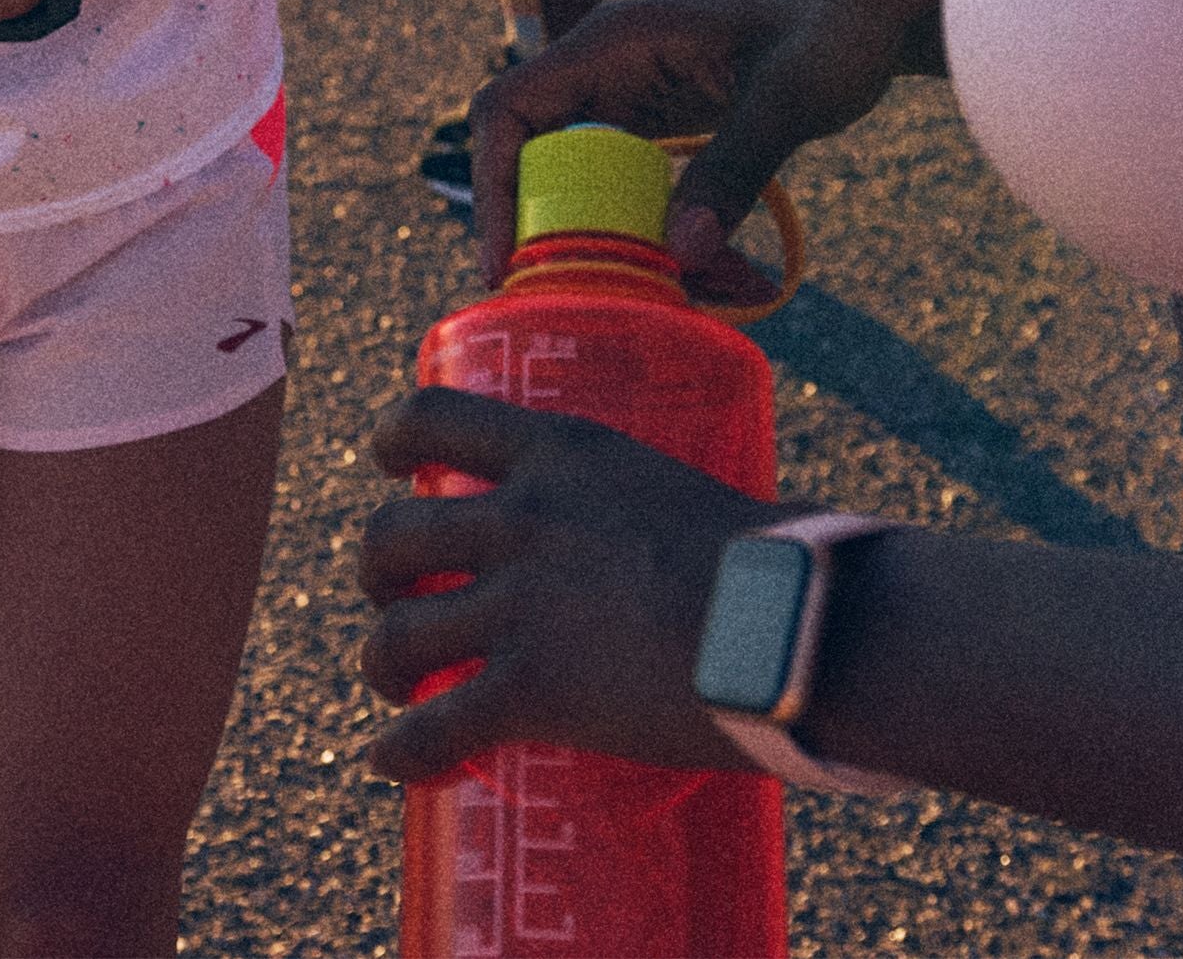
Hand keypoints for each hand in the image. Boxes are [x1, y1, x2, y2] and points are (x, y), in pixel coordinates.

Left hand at [354, 388, 784, 781]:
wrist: (802, 626)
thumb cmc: (782, 562)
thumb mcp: (688, 494)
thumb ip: (657, 517)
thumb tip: (702, 557)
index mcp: (561, 454)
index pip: (433, 419)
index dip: (394, 442)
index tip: (389, 464)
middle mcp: (521, 519)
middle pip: (392, 536)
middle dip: (380, 574)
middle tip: (401, 599)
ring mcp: (517, 605)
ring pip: (396, 635)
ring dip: (383, 663)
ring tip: (398, 684)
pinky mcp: (529, 690)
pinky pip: (432, 729)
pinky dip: (402, 751)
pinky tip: (392, 763)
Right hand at [466, 0, 935, 294]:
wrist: (877, 6)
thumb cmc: (833, 28)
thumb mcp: (787, 98)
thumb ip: (734, 170)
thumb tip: (680, 255)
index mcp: (613, 41)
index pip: (509, 109)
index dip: (493, 185)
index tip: (506, 261)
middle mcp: (607, 66)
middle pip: (533, 154)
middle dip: (545, 229)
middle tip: (572, 300)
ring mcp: (634, 94)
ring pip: (582, 178)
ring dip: (602, 237)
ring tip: (652, 296)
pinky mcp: (665, 122)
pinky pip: (629, 185)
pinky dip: (649, 230)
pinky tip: (697, 272)